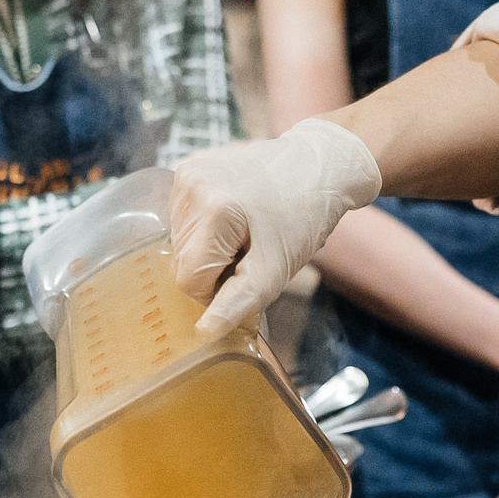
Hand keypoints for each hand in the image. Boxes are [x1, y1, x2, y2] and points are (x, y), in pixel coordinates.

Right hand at [171, 119, 381, 337]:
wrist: (318, 165)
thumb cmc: (303, 218)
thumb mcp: (275, 268)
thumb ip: (237, 302)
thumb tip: (203, 332)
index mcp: (212, 211)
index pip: (189, 279)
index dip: (217, 290)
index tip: (248, 275)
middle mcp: (189, 186)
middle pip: (182, 259)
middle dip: (214, 268)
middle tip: (251, 253)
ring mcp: (185, 173)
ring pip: (179, 241)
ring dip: (208, 249)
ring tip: (244, 233)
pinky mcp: (187, 168)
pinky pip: (182, 218)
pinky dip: (204, 228)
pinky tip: (233, 217)